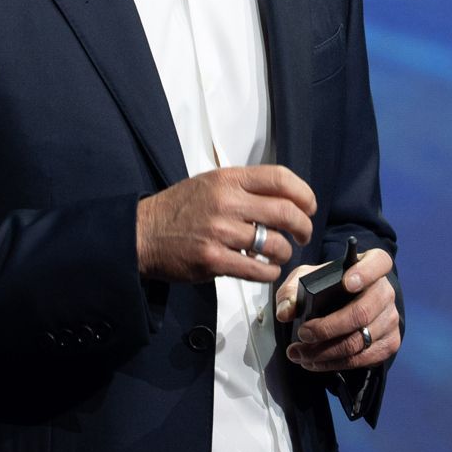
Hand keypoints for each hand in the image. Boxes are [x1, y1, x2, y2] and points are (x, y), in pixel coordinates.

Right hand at [136, 165, 316, 283]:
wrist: (143, 233)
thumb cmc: (179, 209)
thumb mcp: (211, 183)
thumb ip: (245, 187)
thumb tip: (285, 199)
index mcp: (228, 179)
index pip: (280, 178)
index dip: (304, 194)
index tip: (309, 207)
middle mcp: (226, 203)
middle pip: (286, 212)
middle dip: (303, 227)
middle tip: (303, 235)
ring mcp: (220, 233)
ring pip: (276, 245)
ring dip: (284, 253)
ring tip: (278, 255)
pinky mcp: (213, 261)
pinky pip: (258, 270)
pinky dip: (269, 273)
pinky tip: (264, 269)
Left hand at [275, 248, 399, 372]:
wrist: (346, 304)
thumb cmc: (327, 286)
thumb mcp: (306, 278)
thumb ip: (292, 291)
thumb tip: (285, 312)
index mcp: (372, 265)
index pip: (378, 263)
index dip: (364, 273)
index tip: (346, 283)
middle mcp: (386, 291)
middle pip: (362, 313)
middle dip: (327, 328)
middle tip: (302, 334)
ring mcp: (391, 318)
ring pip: (359, 341)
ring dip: (325, 352)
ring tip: (299, 354)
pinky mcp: (390, 342)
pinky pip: (363, 359)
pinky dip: (335, 363)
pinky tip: (314, 362)